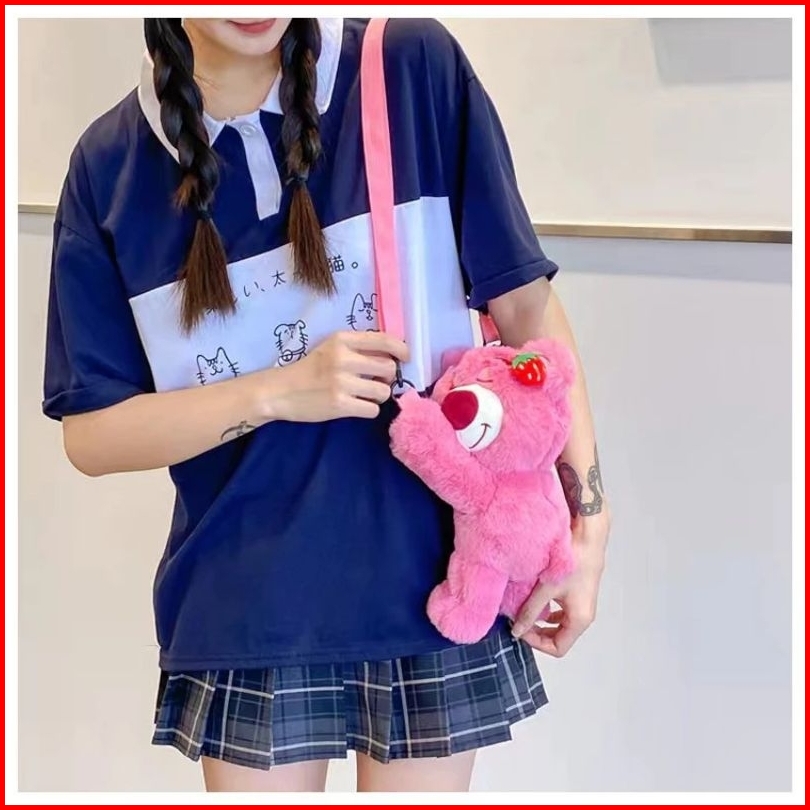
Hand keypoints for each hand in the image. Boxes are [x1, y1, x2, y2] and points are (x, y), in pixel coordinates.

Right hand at [267, 331, 409, 421]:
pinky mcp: (340, 404)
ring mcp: (342, 382)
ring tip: (363, 395)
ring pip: (383, 391)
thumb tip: (393, 358)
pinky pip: (373, 409)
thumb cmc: (309, 370)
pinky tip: (355, 406)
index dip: (402, 350)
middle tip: (376, 382)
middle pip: (389, 368)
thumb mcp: (330, 348)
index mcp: (342, 340)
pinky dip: (368, 410)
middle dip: (387, 378)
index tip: (405, 358)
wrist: (280, 392)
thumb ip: (357, 348)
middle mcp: (343, 358)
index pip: (384, 340)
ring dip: (378, 396)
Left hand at [511, 507, 610, 656]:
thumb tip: (517, 630)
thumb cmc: (572, 562)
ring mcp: (583, 605)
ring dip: (543, 621)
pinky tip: (536, 597)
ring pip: (560, 623)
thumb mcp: (546, 589)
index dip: (537, 643)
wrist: (588, 537)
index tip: (520, 630)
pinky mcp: (579, 593)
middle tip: (519, 622)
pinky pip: (563, 610)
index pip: (558, 648)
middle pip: (560, 637)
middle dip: (538, 633)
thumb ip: (529, 611)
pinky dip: (549, 609)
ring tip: (525, 609)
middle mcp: (584, 616)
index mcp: (580, 620)